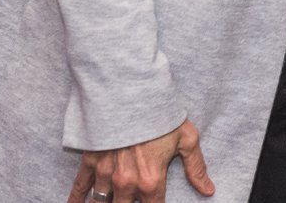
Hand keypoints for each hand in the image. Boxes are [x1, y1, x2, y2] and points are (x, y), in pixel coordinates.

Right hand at [68, 119, 213, 202]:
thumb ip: (196, 168)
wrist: (130, 94)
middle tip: (131, 199)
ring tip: (109, 202)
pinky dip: (76, 199)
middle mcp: (126, 183)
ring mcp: (106, 174)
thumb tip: (208, 190)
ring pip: (101, 202)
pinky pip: (80, 186)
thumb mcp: (187, 139)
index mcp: (151, 181)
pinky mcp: (91, 162)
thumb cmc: (162, 116)